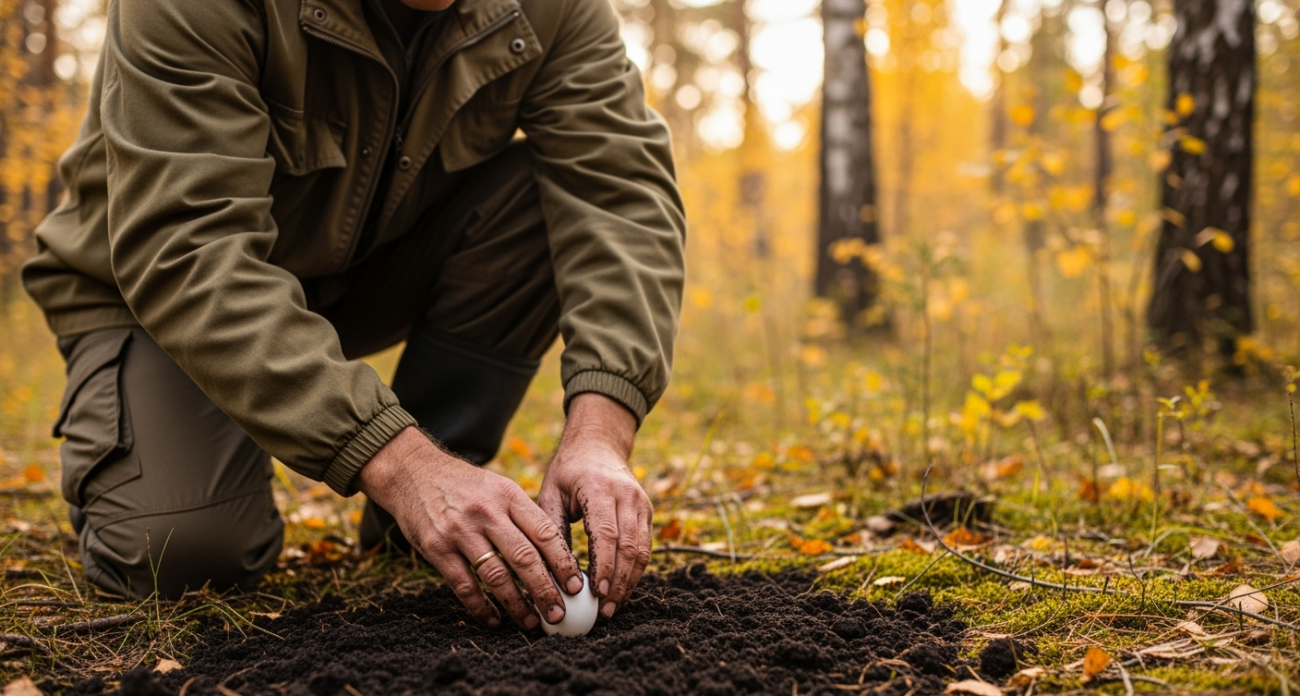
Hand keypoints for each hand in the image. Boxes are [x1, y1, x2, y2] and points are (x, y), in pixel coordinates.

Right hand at [356, 427, 583, 629]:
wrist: (412, 471)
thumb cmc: (464, 484)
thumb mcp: (498, 486)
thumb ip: (522, 515)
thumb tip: (555, 555)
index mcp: (508, 495)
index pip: (545, 533)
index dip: (563, 562)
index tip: (577, 585)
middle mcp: (487, 512)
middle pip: (524, 558)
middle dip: (545, 590)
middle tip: (559, 613)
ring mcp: (460, 531)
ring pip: (496, 575)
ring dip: (517, 604)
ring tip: (532, 622)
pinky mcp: (437, 548)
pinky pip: (464, 585)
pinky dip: (480, 606)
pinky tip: (493, 619)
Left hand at [537, 393, 651, 618]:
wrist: (597, 444)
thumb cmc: (567, 471)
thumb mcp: (551, 493)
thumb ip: (553, 530)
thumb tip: (551, 573)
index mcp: (599, 487)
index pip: (607, 533)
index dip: (604, 566)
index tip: (596, 593)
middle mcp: (626, 494)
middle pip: (629, 546)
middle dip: (618, 582)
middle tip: (605, 610)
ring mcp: (641, 502)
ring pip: (642, 549)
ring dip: (629, 581)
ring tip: (613, 606)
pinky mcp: (647, 510)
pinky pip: (646, 545)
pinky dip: (635, 570)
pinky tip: (622, 588)